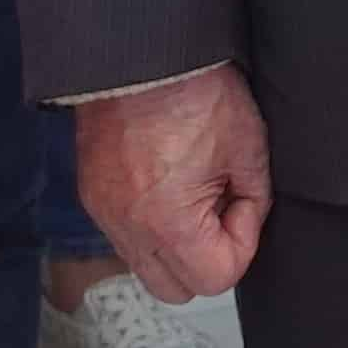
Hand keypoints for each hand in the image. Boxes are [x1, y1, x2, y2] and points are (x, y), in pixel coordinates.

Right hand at [77, 64, 272, 303]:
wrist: (142, 58)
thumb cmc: (197, 93)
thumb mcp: (248, 145)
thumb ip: (255, 196)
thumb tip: (248, 221)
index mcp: (168, 222)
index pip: (215, 279)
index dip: (242, 244)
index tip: (244, 203)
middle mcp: (127, 229)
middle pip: (176, 289)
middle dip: (208, 258)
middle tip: (223, 207)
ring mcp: (104, 215)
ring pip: (147, 267)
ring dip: (178, 246)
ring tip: (196, 193)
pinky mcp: (92, 198)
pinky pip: (126, 237)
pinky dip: (152, 227)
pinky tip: (170, 187)